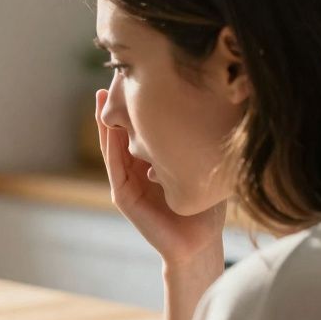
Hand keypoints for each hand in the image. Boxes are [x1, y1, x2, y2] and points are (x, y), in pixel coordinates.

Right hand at [95, 88, 225, 266]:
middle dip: (118, 105)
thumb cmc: (207, 208)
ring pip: (113, 145)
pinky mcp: (124, 196)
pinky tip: (109, 126)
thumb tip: (217, 108)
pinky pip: (114, 165)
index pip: (142, 127)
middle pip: (123, 131)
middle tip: (114, 77)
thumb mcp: (203, 166)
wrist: (199, 244)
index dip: (139, 103)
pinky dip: (110, 145)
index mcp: (154, 162)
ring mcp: (128, 182)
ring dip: (105, 122)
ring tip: (102, 96)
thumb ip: (201, 144)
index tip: (139, 75)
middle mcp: (137, 169)